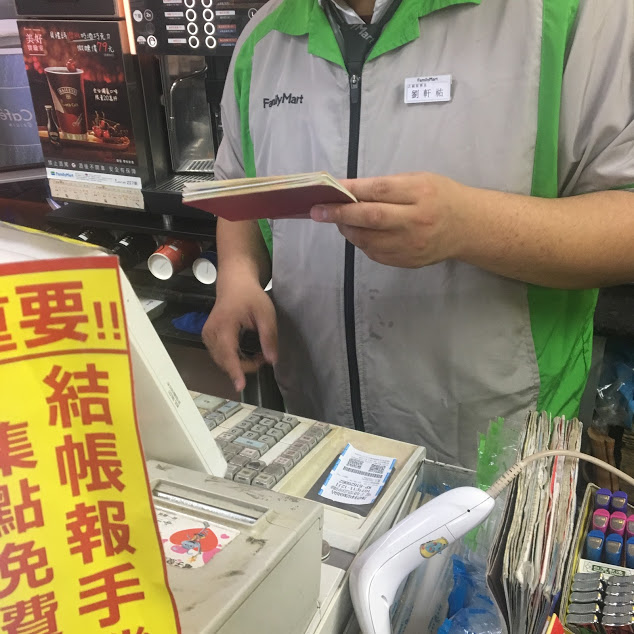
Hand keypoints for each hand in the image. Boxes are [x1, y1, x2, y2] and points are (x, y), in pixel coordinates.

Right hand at [202, 274, 276, 392]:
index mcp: (224, 325)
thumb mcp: (266, 313)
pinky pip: (220, 356)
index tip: (240, 386)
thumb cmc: (251, 296)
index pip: (228, 353)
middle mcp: (210, 332)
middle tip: (264, 357)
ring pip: (222, 361)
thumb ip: (269, 336)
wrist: (234, 284)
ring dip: (240, 364)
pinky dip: (233, 360)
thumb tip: (273, 360)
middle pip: (225, 361)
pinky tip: (246, 354)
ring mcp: (207, 336)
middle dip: (245, 366)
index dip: (235, 371)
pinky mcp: (208, 338)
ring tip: (258, 354)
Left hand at [310, 172, 465, 267]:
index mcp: (420, 194)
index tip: (328, 190)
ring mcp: (412, 245)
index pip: (379, 191)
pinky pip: (375, 253)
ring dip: (348, 229)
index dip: (351, 191)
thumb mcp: (417, 181)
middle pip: (371, 218)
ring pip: (368, 240)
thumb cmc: (440, 197)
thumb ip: (385, 186)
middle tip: (318, 211)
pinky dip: (361, 242)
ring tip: (340, 220)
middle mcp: (416, 221)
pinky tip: (359, 233)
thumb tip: (348, 190)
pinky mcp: (407, 262)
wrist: (467, 227)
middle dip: (340, 214)